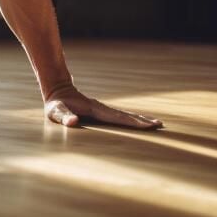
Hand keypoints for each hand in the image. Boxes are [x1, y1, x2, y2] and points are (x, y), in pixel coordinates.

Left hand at [44, 85, 162, 129]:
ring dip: (140, 119)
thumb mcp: (56, 112)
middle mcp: (102, 108)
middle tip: (160, 125)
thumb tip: (73, 122)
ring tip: (156, 123)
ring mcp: (102, 109)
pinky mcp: (101, 111)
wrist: (57, 90)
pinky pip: (119, 116)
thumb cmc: (56, 104)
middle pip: (126, 115)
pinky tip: (137, 121)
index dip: (133, 122)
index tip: (148, 126)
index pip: (118, 118)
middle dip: (143, 120)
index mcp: (95, 110)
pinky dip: (131, 118)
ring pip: (125, 114)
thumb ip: (64, 117)